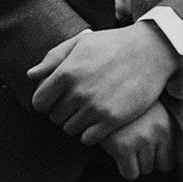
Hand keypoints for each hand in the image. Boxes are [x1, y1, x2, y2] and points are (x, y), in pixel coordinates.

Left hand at [27, 23, 178, 145]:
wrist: (150, 51)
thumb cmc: (113, 44)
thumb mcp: (81, 43)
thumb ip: (54, 58)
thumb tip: (32, 75)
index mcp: (66, 72)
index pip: (39, 102)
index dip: (46, 101)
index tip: (57, 98)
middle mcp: (78, 92)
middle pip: (55, 117)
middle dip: (62, 111)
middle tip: (78, 101)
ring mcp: (96, 107)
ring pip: (70, 129)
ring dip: (77, 122)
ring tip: (89, 109)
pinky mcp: (113, 119)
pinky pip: (88, 138)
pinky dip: (90, 132)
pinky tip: (99, 119)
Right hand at [99, 101, 176, 180]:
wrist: (102, 96)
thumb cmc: (126, 109)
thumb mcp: (149, 114)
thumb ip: (162, 133)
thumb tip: (180, 161)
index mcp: (167, 123)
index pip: (171, 160)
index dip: (156, 157)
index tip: (147, 147)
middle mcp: (158, 130)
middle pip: (158, 167)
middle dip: (145, 158)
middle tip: (132, 141)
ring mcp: (141, 138)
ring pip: (144, 170)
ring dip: (134, 161)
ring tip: (125, 141)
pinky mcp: (123, 146)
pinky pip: (130, 174)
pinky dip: (123, 167)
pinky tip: (117, 149)